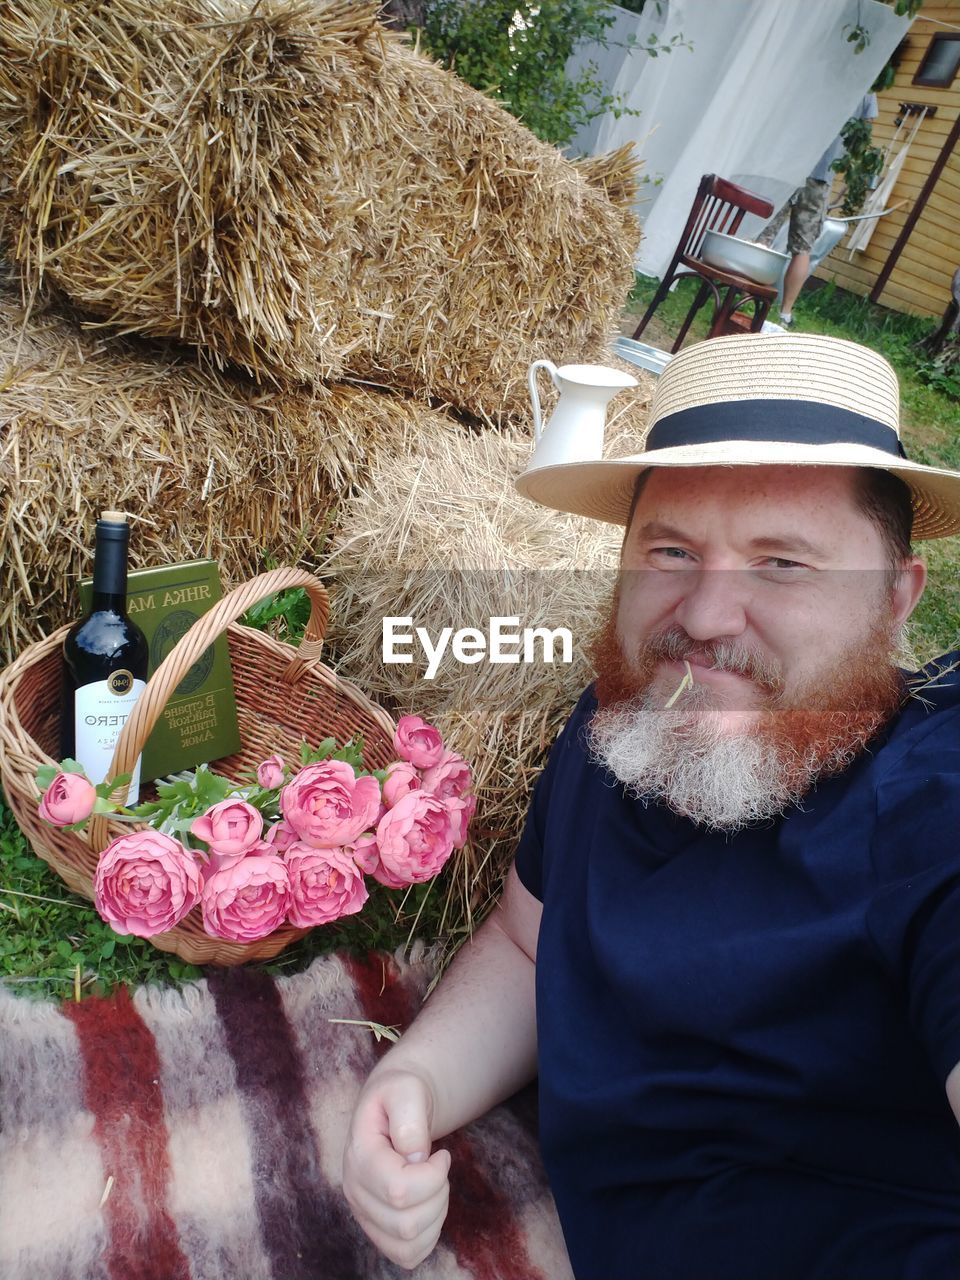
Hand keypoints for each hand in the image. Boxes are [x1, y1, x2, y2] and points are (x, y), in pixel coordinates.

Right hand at [342, 1067, 451, 1269]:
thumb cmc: (401, 1096)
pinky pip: (407, 1255)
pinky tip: (429, 1205)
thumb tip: (415, 1157)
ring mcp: (363, 1213)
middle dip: (438, 1195)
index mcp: (359, 1156)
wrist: (393, 1104)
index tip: (441, 1155)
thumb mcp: (406, 1089)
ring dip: (435, 1216)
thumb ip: (409, 1116)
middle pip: (406, 1223)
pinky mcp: (377, 1229)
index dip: (432, 1178)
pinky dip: (428, 1237)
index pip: (398, 1191)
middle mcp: (354, 1190)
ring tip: (434, 1185)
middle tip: (438, 1168)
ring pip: (407, 1243)